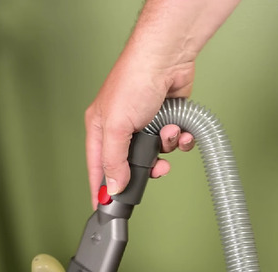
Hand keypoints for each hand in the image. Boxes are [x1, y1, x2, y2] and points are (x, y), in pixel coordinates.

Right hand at [84, 51, 195, 207]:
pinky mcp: (167, 118)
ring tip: (167, 134)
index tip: (104, 208)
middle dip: (146, 168)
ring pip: (156, 154)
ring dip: (166, 148)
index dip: (100, 188)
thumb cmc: (134, 80)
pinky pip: (174, 141)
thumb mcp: (116, 126)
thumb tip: (113, 186)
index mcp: (100, 128)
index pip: (97, 167)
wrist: (166, 57)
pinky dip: (180, 138)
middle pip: (130, 165)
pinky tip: (180, 129)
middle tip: (155, 170)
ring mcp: (145, 124)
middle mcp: (122, 127)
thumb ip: (114, 160)